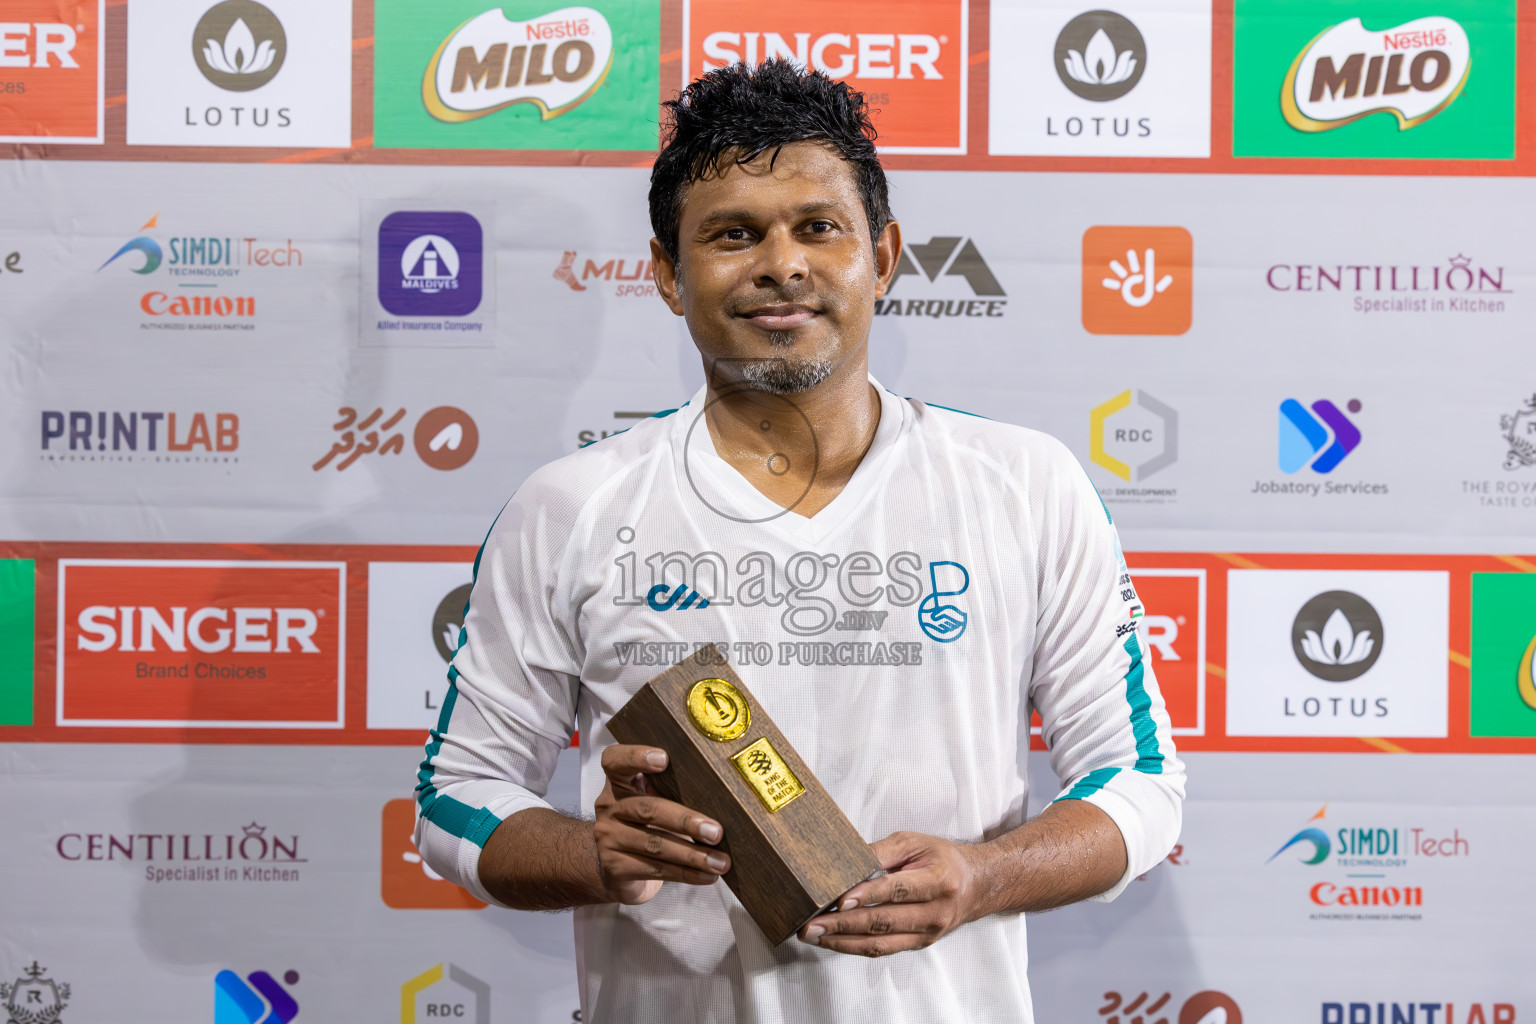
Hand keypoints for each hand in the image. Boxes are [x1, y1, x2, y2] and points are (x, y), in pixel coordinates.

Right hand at [592, 744, 730, 905]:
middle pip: (648, 809)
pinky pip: (655, 869)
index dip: (637, 756)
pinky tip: (707, 875)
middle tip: (716, 832)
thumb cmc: (645, 825)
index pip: (616, 760)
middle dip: (686, 821)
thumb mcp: (652, 800)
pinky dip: (686, 873)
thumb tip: (724, 795)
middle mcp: (609, 806)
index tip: (664, 758)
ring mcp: (608, 838)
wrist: (614, 868)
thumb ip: (673, 790)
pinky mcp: (615, 867)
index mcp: (619, 782)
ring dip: (693, 855)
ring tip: (720, 862)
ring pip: (654, 844)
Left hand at [798, 831, 982, 956]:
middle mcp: (935, 912)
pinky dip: (855, 947)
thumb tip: (844, 863)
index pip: (898, 890)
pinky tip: (833, 941)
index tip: (841, 900)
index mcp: (938, 881)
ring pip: (880, 943)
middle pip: (884, 922)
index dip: (868, 895)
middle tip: (812, 924)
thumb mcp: (914, 843)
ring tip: (815, 936)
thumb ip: (880, 852)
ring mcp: (928, 933)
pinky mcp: (918, 944)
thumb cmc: (943, 859)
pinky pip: (883, 949)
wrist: (975, 886)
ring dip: (843, 941)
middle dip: (843, 924)